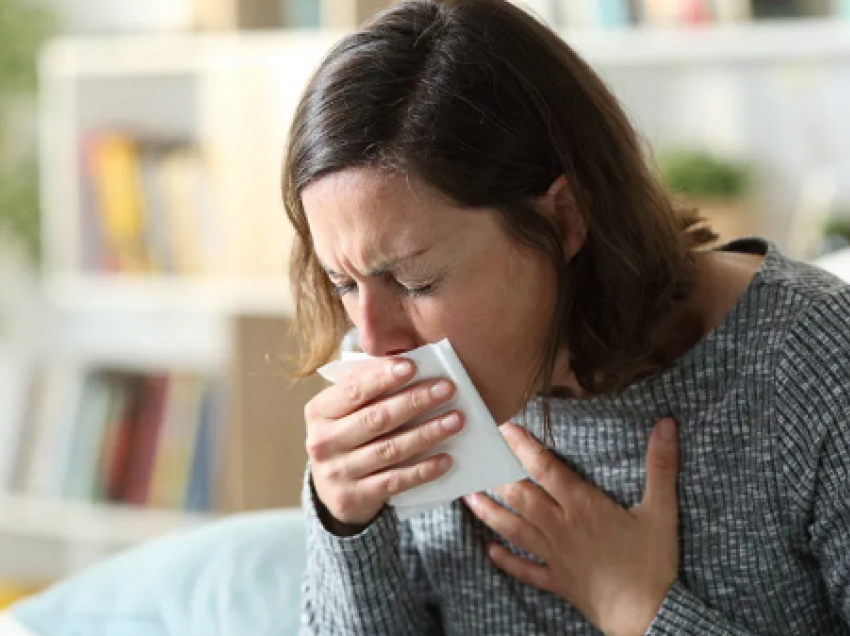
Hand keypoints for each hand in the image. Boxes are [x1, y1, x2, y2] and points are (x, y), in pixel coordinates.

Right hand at [306, 358, 463, 531]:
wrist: (332, 489)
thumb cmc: (347, 434)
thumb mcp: (345, 410)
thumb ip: (368, 387)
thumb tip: (408, 363)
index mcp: (319, 412)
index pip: (352, 390)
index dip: (381, 377)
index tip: (412, 366)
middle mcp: (322, 442)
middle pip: (376, 418)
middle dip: (414, 401)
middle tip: (446, 388)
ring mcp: (337, 473)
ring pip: (390, 449)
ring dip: (427, 433)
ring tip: (455, 420)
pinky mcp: (354, 498)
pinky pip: (395, 481)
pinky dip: (423, 470)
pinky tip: (446, 458)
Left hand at [464, 418, 679, 635]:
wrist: (646, 615)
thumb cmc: (653, 563)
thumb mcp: (662, 510)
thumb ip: (661, 465)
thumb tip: (666, 424)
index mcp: (582, 506)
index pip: (545, 468)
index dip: (523, 446)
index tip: (504, 428)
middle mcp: (560, 527)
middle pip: (521, 497)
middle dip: (498, 476)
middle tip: (477, 459)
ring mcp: (555, 555)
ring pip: (514, 529)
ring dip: (490, 513)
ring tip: (469, 498)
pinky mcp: (557, 581)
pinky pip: (525, 569)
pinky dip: (506, 560)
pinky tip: (490, 551)